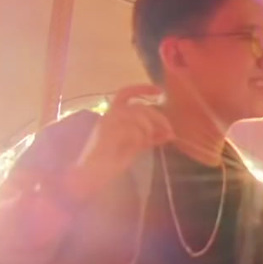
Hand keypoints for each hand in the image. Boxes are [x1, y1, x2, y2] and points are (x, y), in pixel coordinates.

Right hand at [65, 84, 174, 202]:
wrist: (93, 174)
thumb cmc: (111, 161)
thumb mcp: (136, 146)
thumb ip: (150, 137)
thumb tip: (169, 134)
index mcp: (113, 114)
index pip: (127, 93)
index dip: (143, 89)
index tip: (158, 91)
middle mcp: (109, 114)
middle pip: (139, 106)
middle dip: (158, 117)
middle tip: (169, 131)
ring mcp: (107, 122)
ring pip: (136, 115)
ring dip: (148, 129)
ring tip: (148, 142)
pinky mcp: (108, 132)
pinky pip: (132, 129)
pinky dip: (140, 138)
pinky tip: (137, 147)